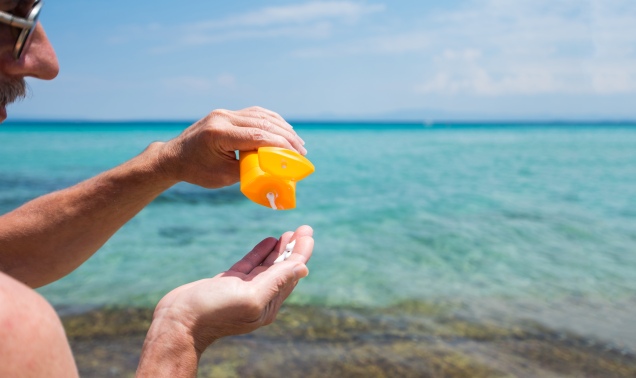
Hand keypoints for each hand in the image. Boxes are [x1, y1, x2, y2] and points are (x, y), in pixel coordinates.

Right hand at [148, 225, 313, 354]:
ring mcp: (243, 290)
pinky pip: (250, 265)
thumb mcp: (250, 296)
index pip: (291, 273)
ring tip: (289, 233)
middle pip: (282, 268)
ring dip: (279, 249)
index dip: (300, 252)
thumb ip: (277, 280)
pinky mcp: (228, 284)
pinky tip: (269, 241)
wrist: (178, 322)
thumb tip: (303, 268)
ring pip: (267, 265)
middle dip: (293, 248)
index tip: (307, 233)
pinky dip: (260, 252)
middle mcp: (260, 298)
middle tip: (303, 228)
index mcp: (268, 304)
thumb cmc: (213, 311)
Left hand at [158, 106, 306, 187]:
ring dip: (282, 127)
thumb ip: (249, 169)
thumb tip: (275, 168)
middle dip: (286, 137)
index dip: (280, 144)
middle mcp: (222, 118)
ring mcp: (224, 113)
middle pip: (263, 123)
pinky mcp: (227, 113)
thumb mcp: (223, 177)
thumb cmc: (197, 171)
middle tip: (302, 151)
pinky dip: (272, 121)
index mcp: (218, 134)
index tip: (297, 155)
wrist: (174, 156)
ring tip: (297, 142)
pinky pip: (255, 113)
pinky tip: (284, 130)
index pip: (257, 135)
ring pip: (261, 115)